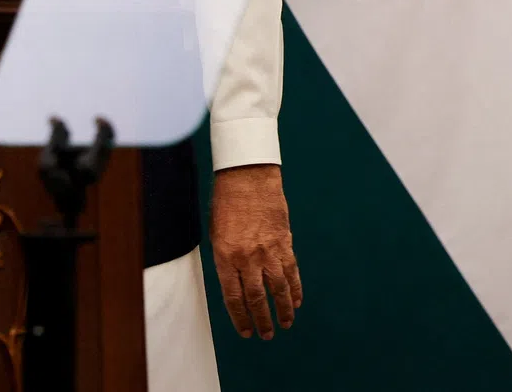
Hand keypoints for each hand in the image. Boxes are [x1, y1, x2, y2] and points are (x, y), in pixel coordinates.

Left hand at [210, 164, 301, 339]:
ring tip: (285, 324)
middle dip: (261, 320)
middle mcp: (247, 257)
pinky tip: (296, 301)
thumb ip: (225, 259)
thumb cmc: (226, 202)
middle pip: (256, 298)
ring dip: (282, 310)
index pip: (233, 297)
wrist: (247, 176)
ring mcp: (268, 251)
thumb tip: (234, 283)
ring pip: (278, 289)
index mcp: (225, 256)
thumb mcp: (215, 232)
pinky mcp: (284, 242)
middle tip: (266, 334)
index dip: (240, 318)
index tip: (245, 331)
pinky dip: (295, 288)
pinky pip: (291, 271)